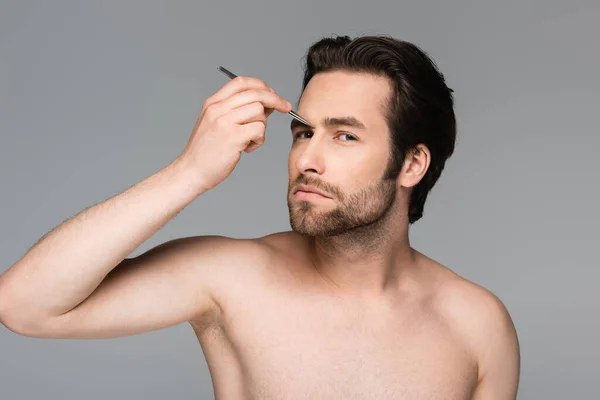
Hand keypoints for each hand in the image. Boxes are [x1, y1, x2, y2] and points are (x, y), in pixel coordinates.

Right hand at [177, 76, 291, 189]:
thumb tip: (267, 103)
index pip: (241, 82)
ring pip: (260, 112)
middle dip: (275, 99)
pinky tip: (247, 149)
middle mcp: (217, 108)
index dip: (261, 85)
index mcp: (213, 103)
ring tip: (250, 140)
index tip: (273, 94)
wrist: (191, 172)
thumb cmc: (206, 152)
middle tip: (286, 108)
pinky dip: (259, 140)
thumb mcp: (216, 124)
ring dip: (262, 127)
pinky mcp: (233, 136)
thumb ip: (238, 112)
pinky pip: (259, 129)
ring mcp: (224, 122)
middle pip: (255, 93)